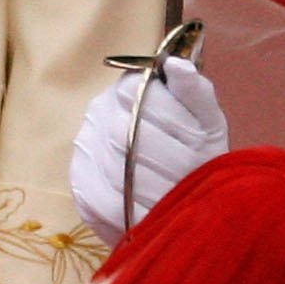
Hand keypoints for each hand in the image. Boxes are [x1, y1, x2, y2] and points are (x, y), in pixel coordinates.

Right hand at [68, 55, 227, 246]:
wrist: (176, 190)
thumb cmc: (196, 149)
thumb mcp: (204, 119)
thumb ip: (195, 92)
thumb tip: (178, 66)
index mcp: (131, 86)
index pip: (143, 96)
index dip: (174, 125)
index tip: (199, 147)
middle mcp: (100, 110)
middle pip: (128, 135)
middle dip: (168, 163)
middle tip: (191, 181)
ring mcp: (85, 146)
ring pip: (115, 170)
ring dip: (153, 190)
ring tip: (176, 202)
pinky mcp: (80, 182)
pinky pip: (102, 199)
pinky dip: (132, 212)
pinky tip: (153, 217)